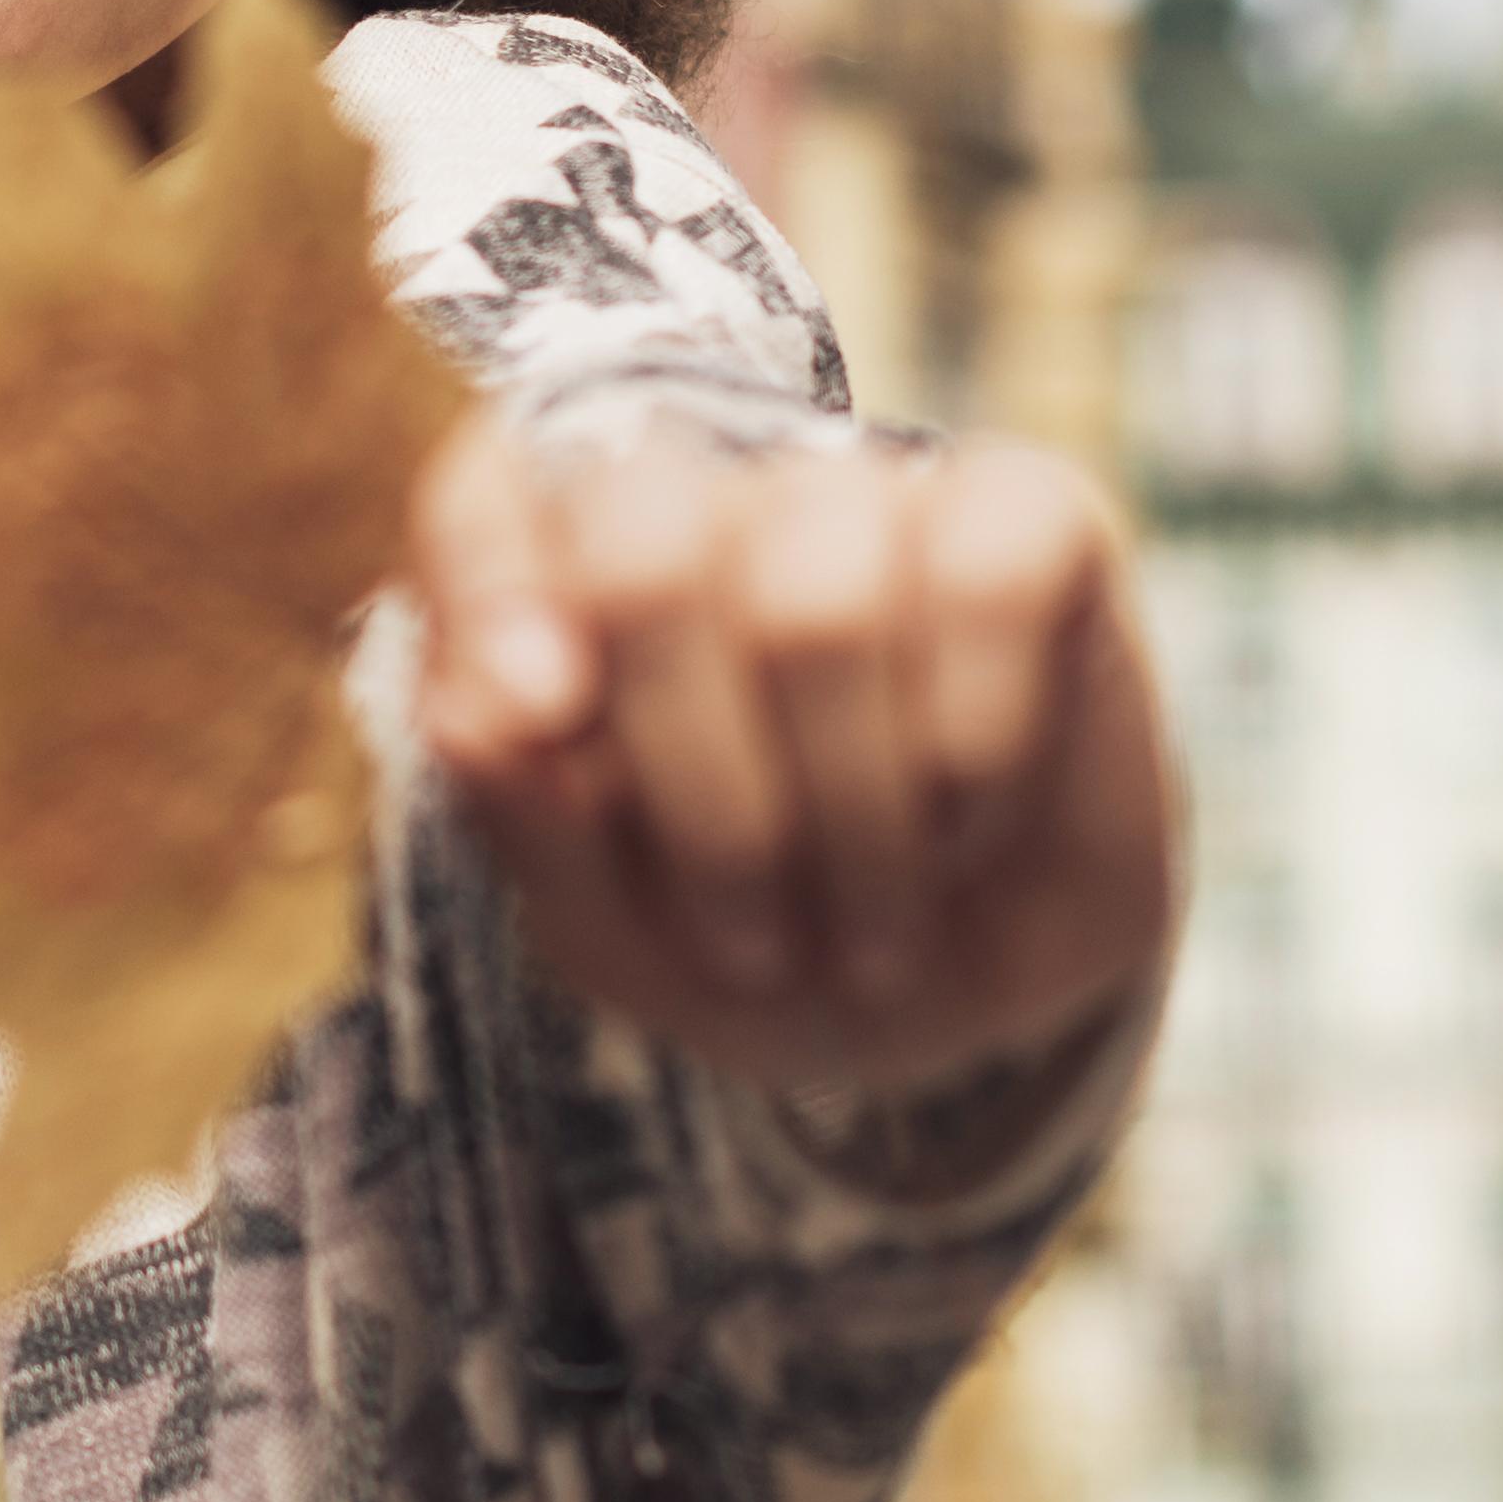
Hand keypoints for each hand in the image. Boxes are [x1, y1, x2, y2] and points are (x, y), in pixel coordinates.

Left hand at [406, 420, 1177, 1104]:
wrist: (969, 1009)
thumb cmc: (753, 937)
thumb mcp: (612, 922)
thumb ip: (520, 810)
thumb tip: (472, 708)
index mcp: (571, 572)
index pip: (488, 493)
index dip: (491, 590)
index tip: (535, 721)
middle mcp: (716, 498)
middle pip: (642, 537)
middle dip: (690, 779)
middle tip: (745, 944)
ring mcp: (873, 493)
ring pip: (813, 594)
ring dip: (842, 818)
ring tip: (866, 940)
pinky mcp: (1030, 511)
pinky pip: (983, 578)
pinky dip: (969, 748)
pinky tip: (963, 829)